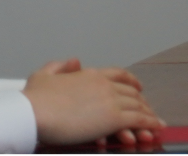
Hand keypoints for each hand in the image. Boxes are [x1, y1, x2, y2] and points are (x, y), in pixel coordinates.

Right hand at [24, 58, 163, 146]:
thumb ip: (59, 66)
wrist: (31, 113)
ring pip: (137, 105)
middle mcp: (104, 85)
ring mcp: (111, 100)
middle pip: (130, 92)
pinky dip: (150, 122)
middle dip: (141, 102)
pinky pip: (138, 119)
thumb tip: (74, 60)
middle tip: (148, 110)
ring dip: (148, 114)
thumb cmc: (32, 99)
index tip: (138, 87)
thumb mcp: (42, 75)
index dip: (131, 82)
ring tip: (155, 122)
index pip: (118, 75)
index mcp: (90, 75)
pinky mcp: (113, 117)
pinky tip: (156, 127)